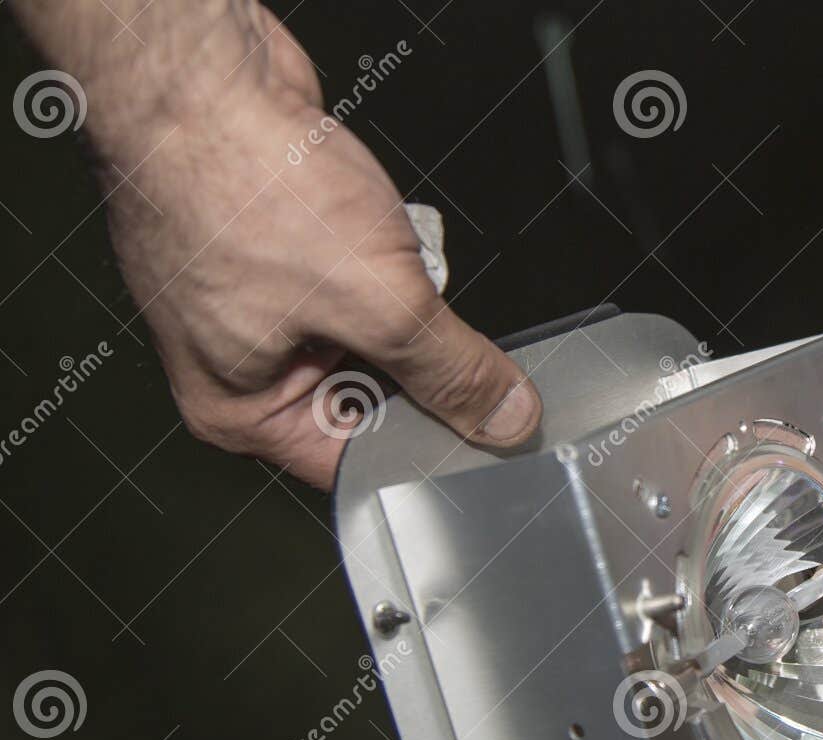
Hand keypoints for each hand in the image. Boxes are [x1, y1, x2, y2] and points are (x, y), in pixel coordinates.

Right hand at [86, 7, 537, 487]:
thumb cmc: (241, 183)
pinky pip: (358, 277)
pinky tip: (385, 232)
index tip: (489, 435)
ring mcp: (257, 303)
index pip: (359, 463)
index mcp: (240, 410)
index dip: (428, 449)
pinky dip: (386, 258)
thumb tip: (502, 415)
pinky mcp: (280, 247)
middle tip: (449, 336)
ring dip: (403, 304)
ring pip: (369, 334)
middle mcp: (240, 365)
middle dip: (417, 366)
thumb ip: (450, 370)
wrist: (200, 74)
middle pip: (368, 400)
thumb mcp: (380, 302)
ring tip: (396, 266)